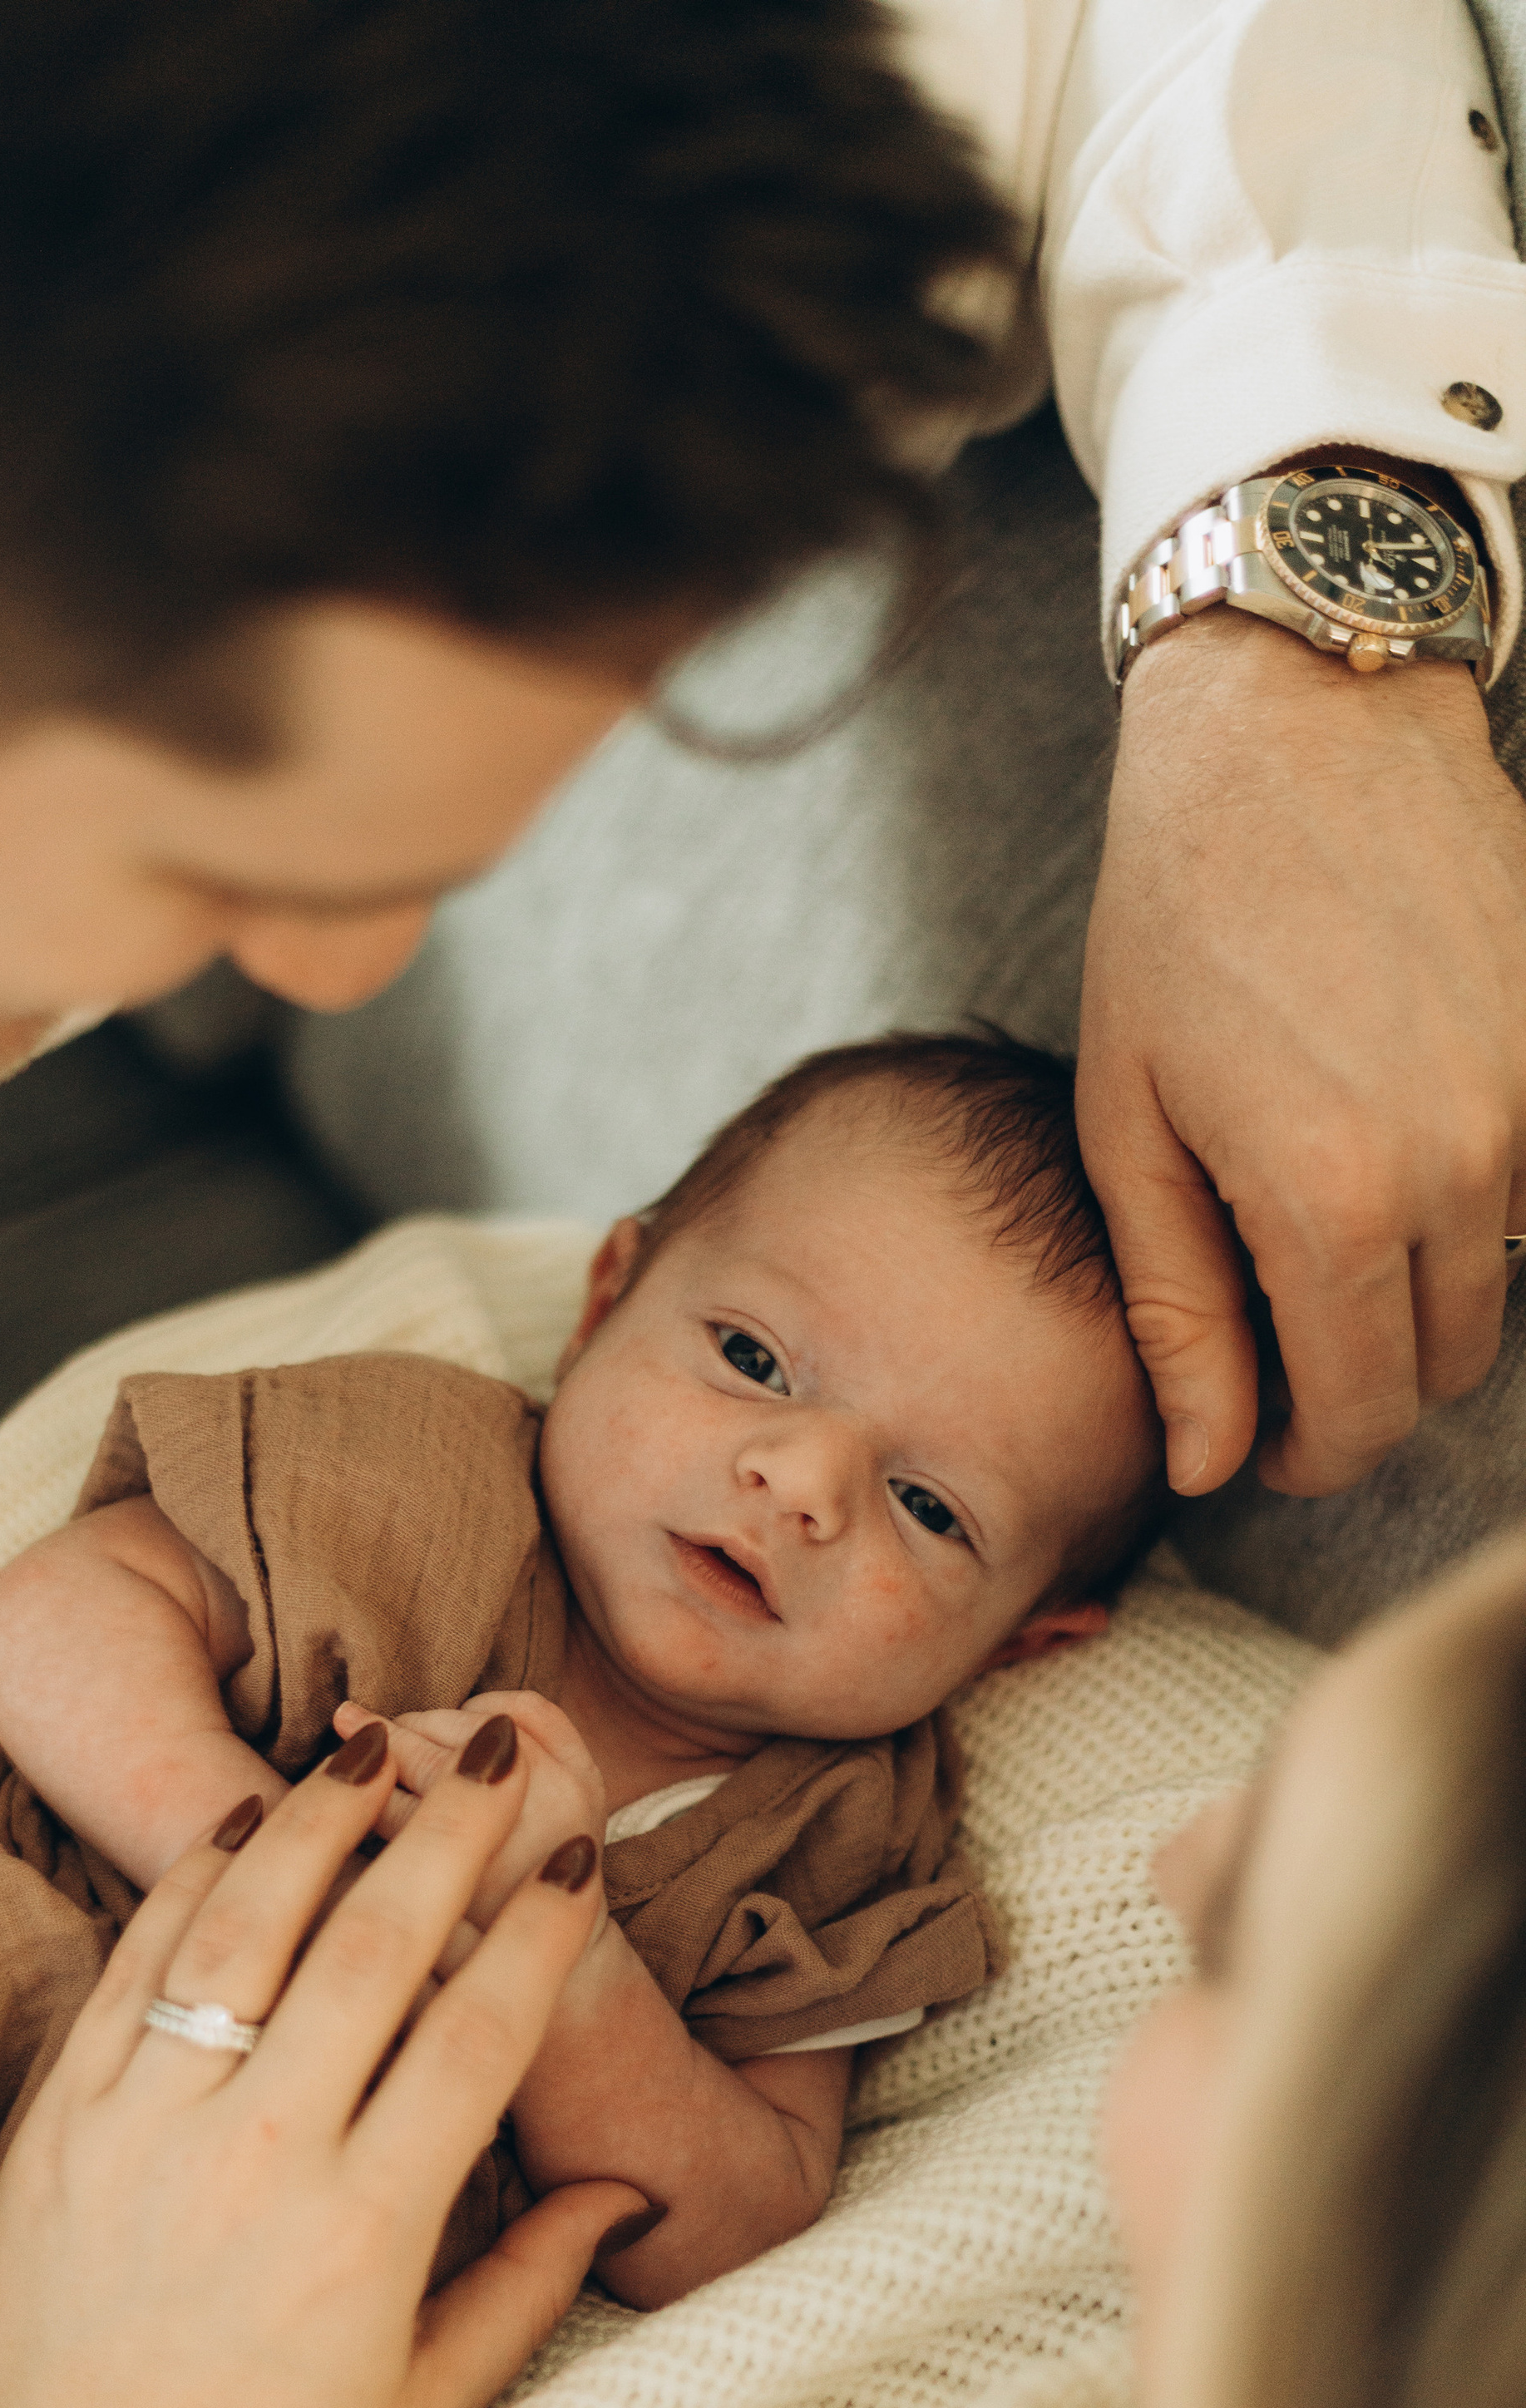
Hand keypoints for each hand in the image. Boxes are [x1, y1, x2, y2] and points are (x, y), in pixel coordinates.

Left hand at [0, 1723, 642, 2407]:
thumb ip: (533, 2287)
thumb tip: (631, 2191)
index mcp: (365, 2233)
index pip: (478, 2037)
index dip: (540, 1935)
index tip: (582, 1862)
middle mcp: (258, 2158)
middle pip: (376, 1949)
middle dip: (453, 1831)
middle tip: (506, 1751)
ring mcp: (147, 2124)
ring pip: (249, 1926)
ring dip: (323, 1821)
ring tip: (382, 1745)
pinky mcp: (63, 2113)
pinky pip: (137, 1961)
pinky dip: (192, 1877)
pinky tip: (246, 1817)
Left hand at [1079, 612, 1525, 1496]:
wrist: (1293, 731)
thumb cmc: (1175, 921)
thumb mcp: (1130, 1128)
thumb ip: (1178, 1312)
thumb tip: (1208, 1464)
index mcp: (1335, 1200)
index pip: (1362, 1412)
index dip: (1313, 1456)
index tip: (1269, 1445)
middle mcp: (1462, 1164)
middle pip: (1444, 1365)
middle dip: (1364, 1385)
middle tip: (1282, 1346)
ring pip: (1498, 1279)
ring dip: (1420, 1289)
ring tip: (1322, 1219)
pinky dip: (1470, 1198)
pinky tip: (1386, 1135)